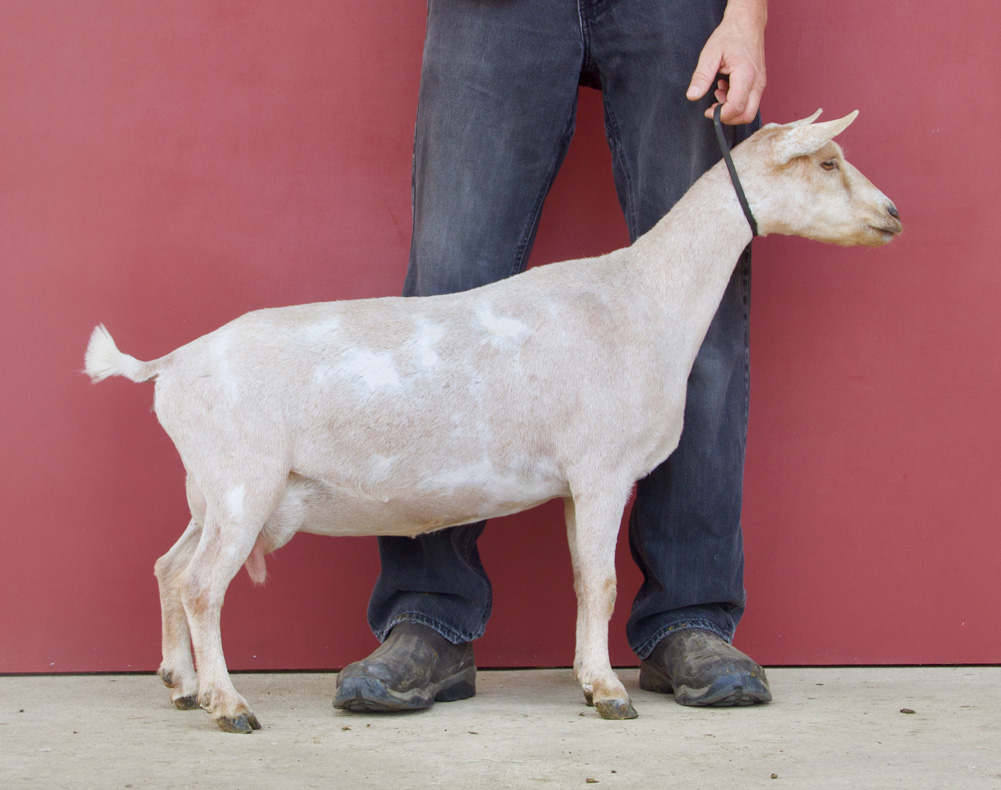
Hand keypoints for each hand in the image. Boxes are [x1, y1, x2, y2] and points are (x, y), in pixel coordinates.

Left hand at [687, 0, 766, 124]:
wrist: (747, 23)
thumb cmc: (730, 36)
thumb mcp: (710, 54)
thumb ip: (702, 76)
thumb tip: (692, 96)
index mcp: (746, 75)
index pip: (736, 107)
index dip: (720, 115)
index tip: (707, 110)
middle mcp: (757, 82)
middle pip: (747, 115)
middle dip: (728, 118)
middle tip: (713, 107)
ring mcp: (760, 83)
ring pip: (749, 111)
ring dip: (732, 110)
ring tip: (718, 92)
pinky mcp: (759, 83)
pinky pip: (750, 102)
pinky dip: (736, 102)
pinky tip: (725, 88)